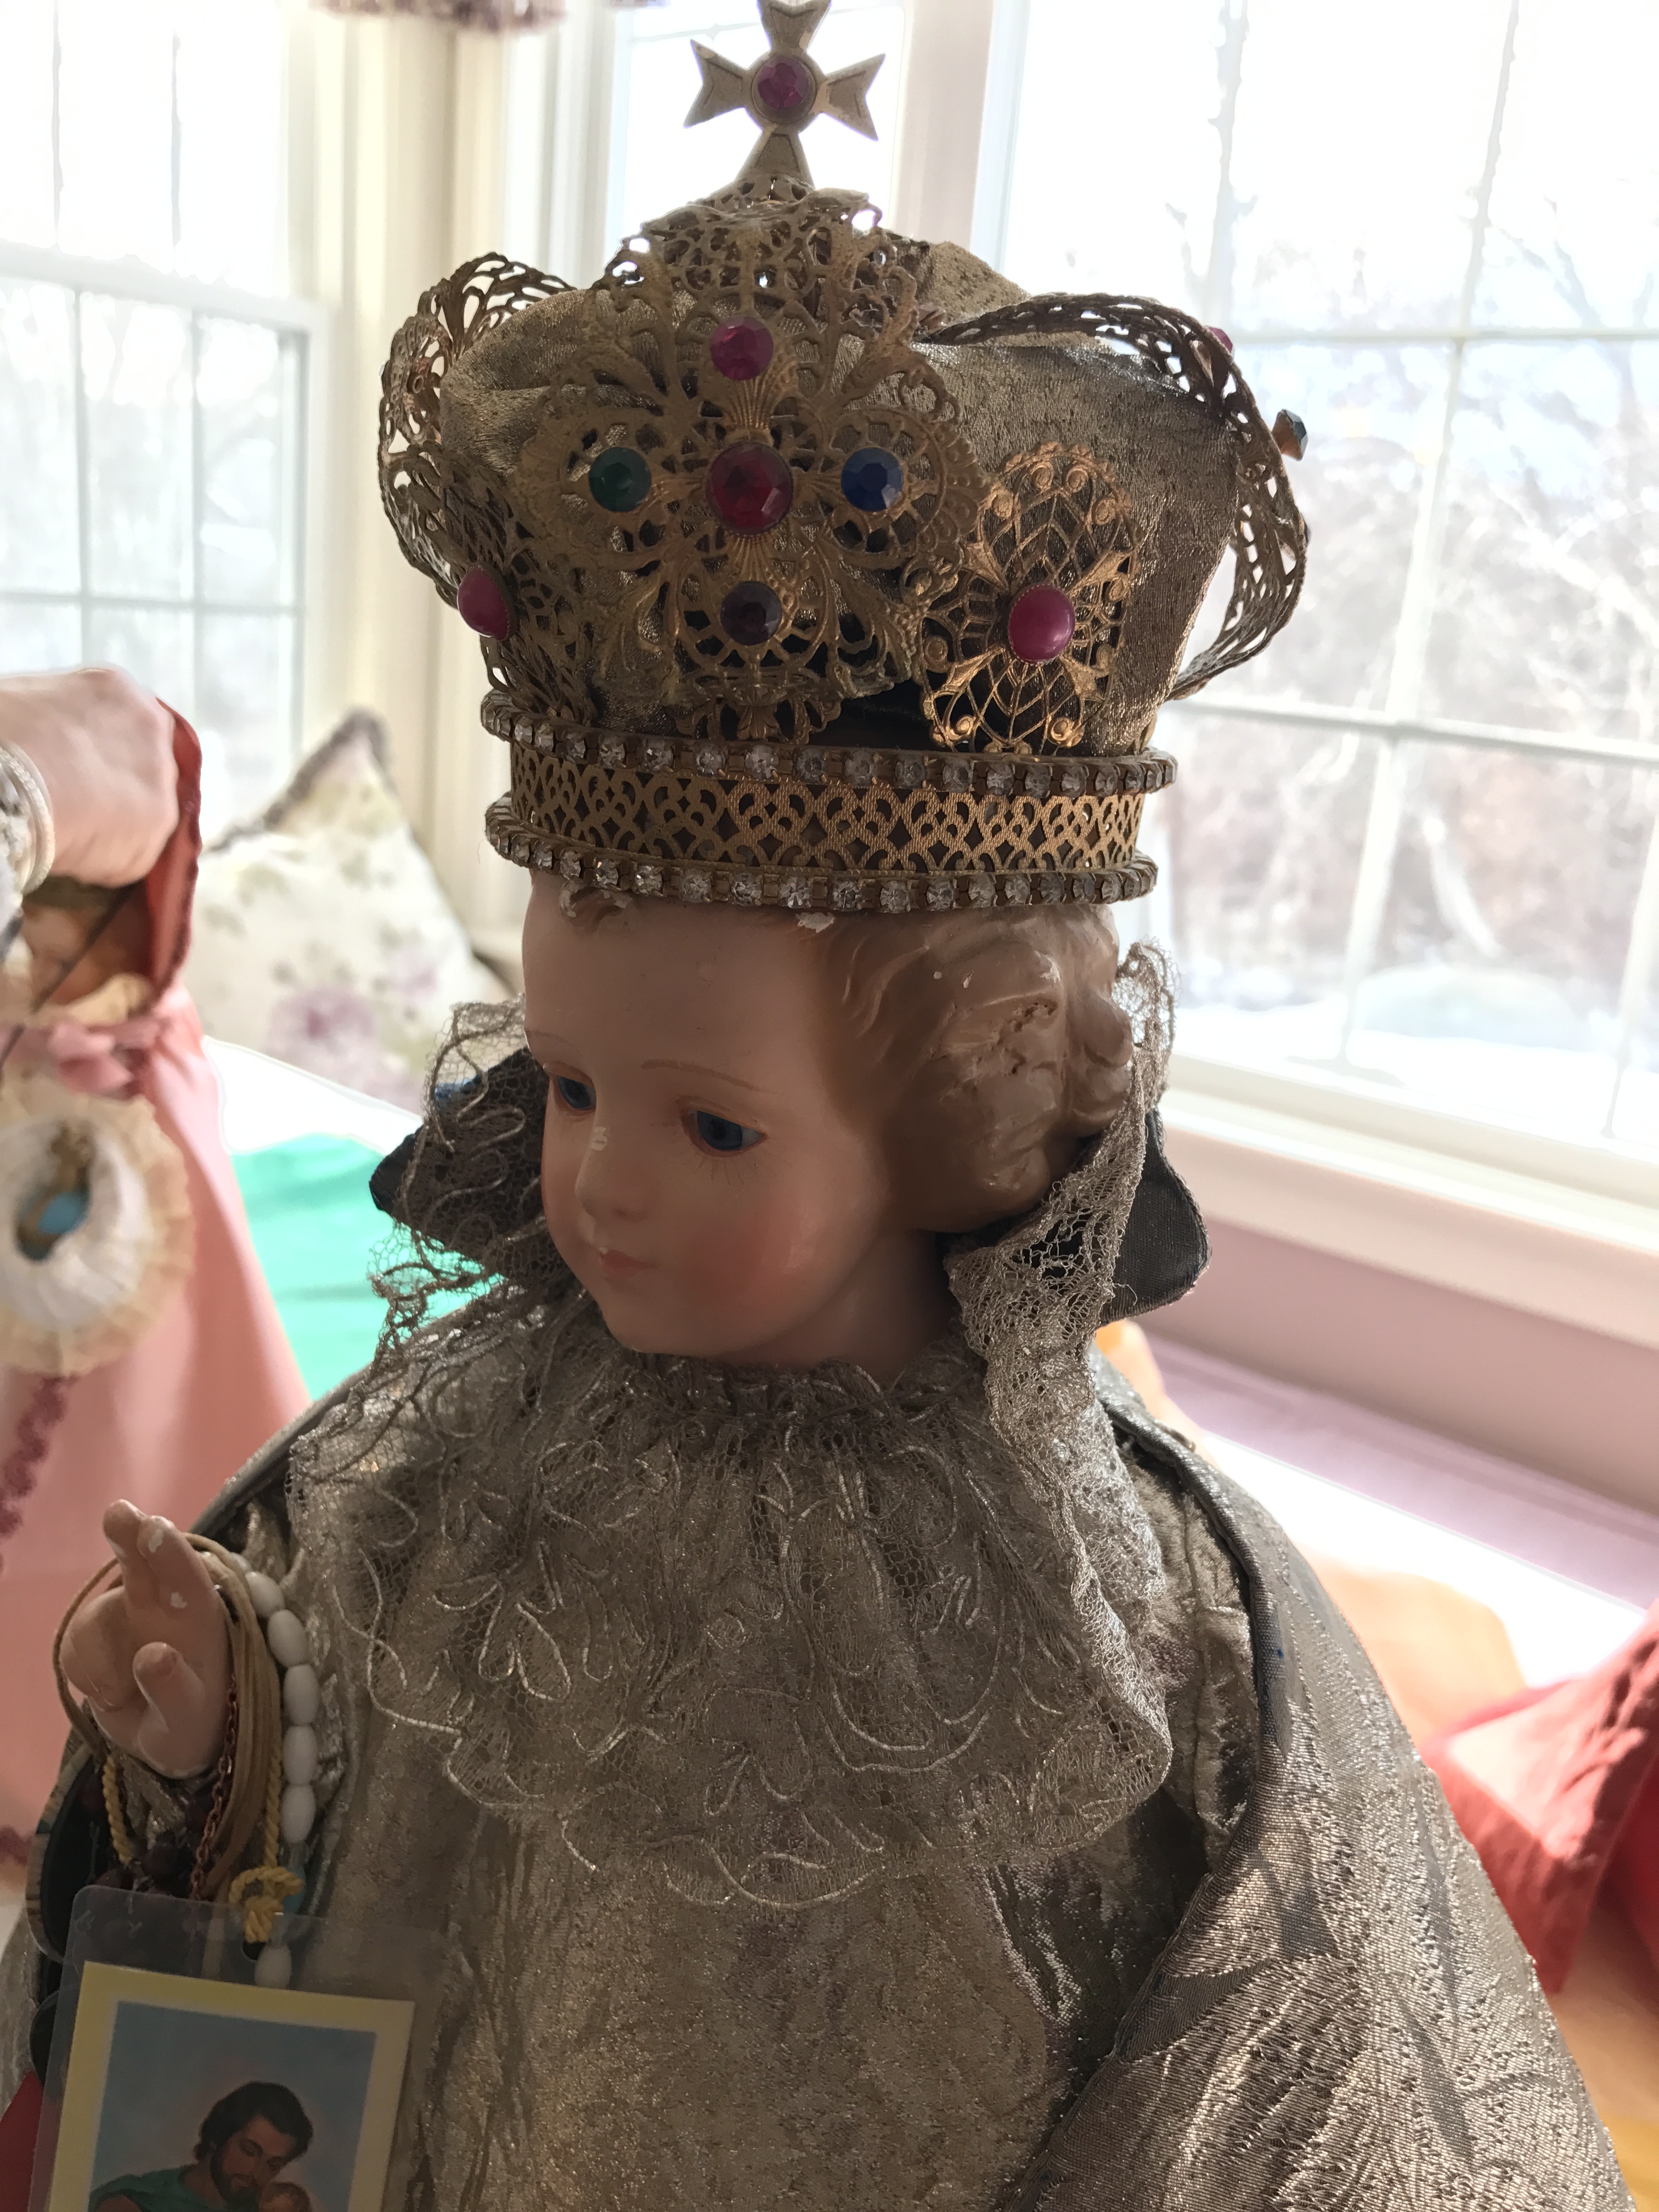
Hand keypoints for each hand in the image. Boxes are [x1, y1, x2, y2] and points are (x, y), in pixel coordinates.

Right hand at [0, 668, 177, 886]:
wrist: (8, 780)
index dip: (99, 752)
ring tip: (71, 830)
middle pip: (142, 763)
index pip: (123, 722)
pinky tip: (75, 851)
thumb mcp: (23, 702)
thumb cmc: (0, 736)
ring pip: (145, 808)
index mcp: (115, 689)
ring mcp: (161, 774)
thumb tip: (50, 740)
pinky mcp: (160, 822)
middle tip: (76, 804)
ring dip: (115, 825)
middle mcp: (151, 725)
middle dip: (114, 786)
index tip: (76, 771)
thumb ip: (56, 717)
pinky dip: (108, 859)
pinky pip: (135, 849)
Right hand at [60, 1501, 230, 1777]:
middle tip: (118, 1514)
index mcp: (201, 1618)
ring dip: (95, 1653)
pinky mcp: (96, 1633)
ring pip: (96, 1613)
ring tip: (116, 1694)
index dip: (170, 1553)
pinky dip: (81, 1670)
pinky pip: (73, 1641)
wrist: (166, 1735)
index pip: (188, 1578)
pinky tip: (106, 1690)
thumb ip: (174, 1690)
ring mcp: (127, 1613)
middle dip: (129, 1535)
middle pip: (144, 1561)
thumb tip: (152, 1656)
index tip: (154, 1528)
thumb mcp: (189, 1719)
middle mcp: (165, 1604)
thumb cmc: (193, 1720)